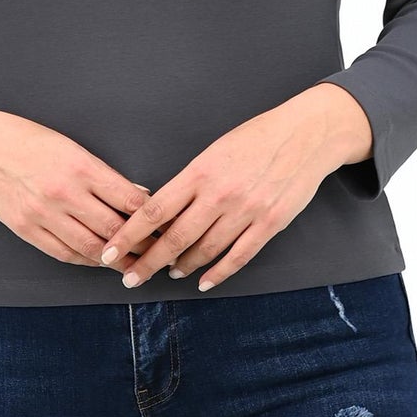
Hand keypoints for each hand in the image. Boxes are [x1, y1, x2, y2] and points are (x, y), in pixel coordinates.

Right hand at [0, 105, 150, 263]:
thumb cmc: (34, 144)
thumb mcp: (73, 149)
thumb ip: (105, 176)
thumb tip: (139, 195)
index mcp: (81, 167)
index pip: (128, 200)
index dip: (152, 218)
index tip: (167, 227)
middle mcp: (64, 193)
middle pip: (114, 229)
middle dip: (141, 244)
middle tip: (159, 253)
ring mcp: (44, 214)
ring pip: (91, 247)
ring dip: (117, 260)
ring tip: (136, 265)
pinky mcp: (28, 229)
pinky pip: (65, 254)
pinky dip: (87, 261)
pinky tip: (101, 262)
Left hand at [99, 84, 373, 290]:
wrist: (306, 134)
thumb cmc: (257, 138)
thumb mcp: (214, 151)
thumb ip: (190, 182)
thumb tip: (161, 212)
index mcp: (200, 172)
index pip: (154, 211)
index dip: (129, 235)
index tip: (111, 250)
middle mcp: (220, 194)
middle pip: (174, 238)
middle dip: (148, 262)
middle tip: (131, 277)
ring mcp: (246, 211)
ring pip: (205, 250)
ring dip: (183, 266)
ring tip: (170, 272)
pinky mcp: (270, 224)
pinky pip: (238, 257)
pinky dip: (218, 273)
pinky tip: (204, 281)